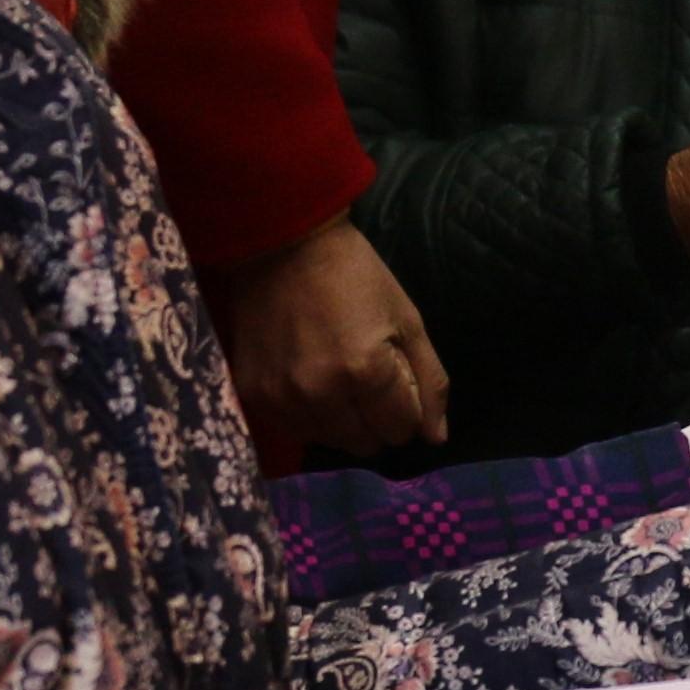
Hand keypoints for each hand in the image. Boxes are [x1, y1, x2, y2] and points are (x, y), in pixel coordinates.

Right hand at [213, 220, 446, 459]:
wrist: (283, 245)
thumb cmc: (355, 275)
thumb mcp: (407, 319)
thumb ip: (429, 382)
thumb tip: (436, 439)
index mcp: (365, 371)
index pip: (400, 431)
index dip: (405, 407)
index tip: (393, 375)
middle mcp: (320, 394)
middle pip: (365, 445)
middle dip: (376, 420)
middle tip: (365, 376)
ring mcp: (282, 398)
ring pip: (329, 442)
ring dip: (341, 420)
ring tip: (334, 374)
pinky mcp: (253, 394)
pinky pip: (294, 430)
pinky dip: (308, 415)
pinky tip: (308, 378)